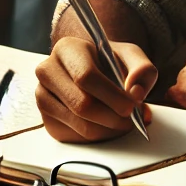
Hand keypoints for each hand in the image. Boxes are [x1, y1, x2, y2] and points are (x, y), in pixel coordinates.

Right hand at [35, 37, 157, 141]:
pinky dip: (98, 136)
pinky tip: (107, 124)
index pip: (86, 76)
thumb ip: (142, 69)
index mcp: (67, 49)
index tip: (131, 106)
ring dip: (108, 129)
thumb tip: (136, 92)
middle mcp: (48, 71)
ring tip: (123, 121)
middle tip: (131, 119)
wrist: (90, 67)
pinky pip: (75, 136)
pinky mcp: (47, 119)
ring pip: (79, 125)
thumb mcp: (130, 55)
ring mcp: (43, 96)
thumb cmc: (109, 61)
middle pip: (81, 105)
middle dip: (112, 117)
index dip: (112, 96)